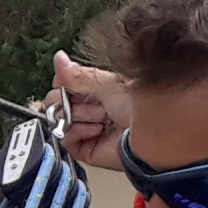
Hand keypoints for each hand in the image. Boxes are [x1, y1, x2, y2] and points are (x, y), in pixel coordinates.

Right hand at [49, 52, 129, 170]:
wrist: (152, 133)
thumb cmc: (139, 106)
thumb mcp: (105, 84)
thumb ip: (77, 75)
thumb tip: (59, 59)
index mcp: (94, 92)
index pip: (62, 86)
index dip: (62, 84)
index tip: (67, 83)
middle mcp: (88, 110)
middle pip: (56, 102)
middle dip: (73, 101)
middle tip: (96, 103)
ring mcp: (85, 129)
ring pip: (58, 119)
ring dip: (80, 116)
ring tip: (102, 118)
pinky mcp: (85, 148)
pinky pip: (64, 138)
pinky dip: (77, 131)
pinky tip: (95, 130)